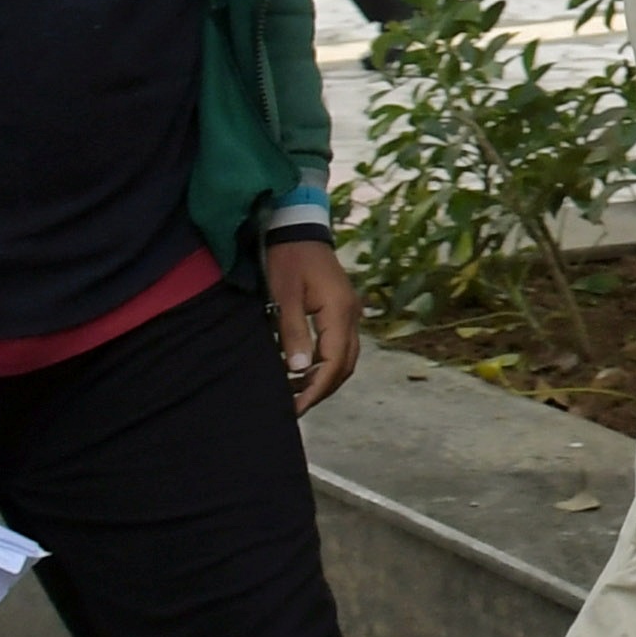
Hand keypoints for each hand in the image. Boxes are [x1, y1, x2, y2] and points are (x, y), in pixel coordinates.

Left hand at [269, 235, 361, 409]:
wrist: (299, 228)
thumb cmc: (287, 259)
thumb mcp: (284, 296)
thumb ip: (292, 332)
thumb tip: (297, 369)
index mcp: (339, 312)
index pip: (333, 363)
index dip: (314, 389)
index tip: (293, 408)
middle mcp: (352, 315)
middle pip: (345, 365)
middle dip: (321, 389)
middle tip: (294, 406)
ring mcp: (351, 312)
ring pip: (346, 358)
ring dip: (325, 378)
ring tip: (297, 392)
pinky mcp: (343, 310)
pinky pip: (341, 346)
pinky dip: (326, 363)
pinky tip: (304, 368)